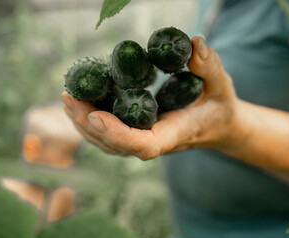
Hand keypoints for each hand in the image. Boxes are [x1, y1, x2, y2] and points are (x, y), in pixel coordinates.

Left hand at [62, 36, 242, 159]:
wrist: (218, 125)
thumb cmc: (219, 106)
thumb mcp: (220, 84)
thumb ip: (209, 66)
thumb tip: (194, 42)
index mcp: (175, 133)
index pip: (145, 145)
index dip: (118, 134)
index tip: (95, 114)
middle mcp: (156, 143)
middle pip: (115, 144)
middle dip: (88, 123)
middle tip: (69, 96)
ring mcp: (144, 141)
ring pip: (107, 143)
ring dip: (83, 124)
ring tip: (68, 98)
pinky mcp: (138, 134)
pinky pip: (110, 136)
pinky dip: (90, 123)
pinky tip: (79, 104)